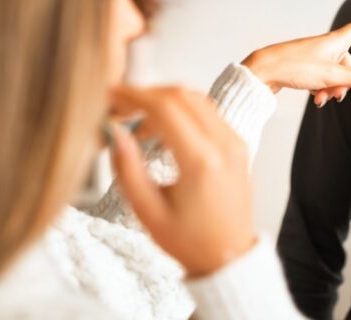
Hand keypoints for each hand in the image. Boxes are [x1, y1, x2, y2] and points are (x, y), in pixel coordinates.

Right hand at [110, 86, 256, 277]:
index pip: (165, 108)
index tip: (112, 95)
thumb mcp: (148, 212)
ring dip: (164, 99)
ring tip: (137, 121)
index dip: (134, 95)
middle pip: (182, 94)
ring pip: (197, 98)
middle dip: (146, 93)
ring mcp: (235, 142)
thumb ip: (127, 169)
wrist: (229, 256)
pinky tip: (161, 129)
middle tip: (120, 105)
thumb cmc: (190, 241)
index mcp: (201, 162)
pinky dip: (182, 109)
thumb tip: (114, 132)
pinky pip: (208, 111)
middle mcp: (224, 145)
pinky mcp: (238, 144)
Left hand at [241, 4, 350, 106]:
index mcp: (336, 41)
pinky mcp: (307, 67)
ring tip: (321, 99)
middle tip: (335, 95)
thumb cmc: (296, 66)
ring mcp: (317, 56)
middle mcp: (328, 46)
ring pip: (337, 75)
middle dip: (347, 82)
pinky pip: (324, 79)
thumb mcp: (331, 75)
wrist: (263, 70)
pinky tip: (314, 98)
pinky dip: (322, 89)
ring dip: (333, 89)